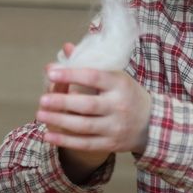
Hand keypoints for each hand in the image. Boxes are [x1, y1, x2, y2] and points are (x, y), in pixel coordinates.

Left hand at [37, 63, 151, 158]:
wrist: (152, 123)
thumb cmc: (126, 94)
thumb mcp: (115, 76)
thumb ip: (90, 64)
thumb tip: (66, 48)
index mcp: (120, 84)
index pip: (94, 77)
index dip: (72, 75)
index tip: (51, 73)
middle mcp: (118, 106)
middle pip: (87, 105)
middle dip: (62, 102)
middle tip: (42, 99)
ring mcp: (115, 127)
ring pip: (84, 126)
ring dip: (59, 121)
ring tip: (40, 114)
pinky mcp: (110, 144)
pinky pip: (85, 144)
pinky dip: (65, 140)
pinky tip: (48, 136)